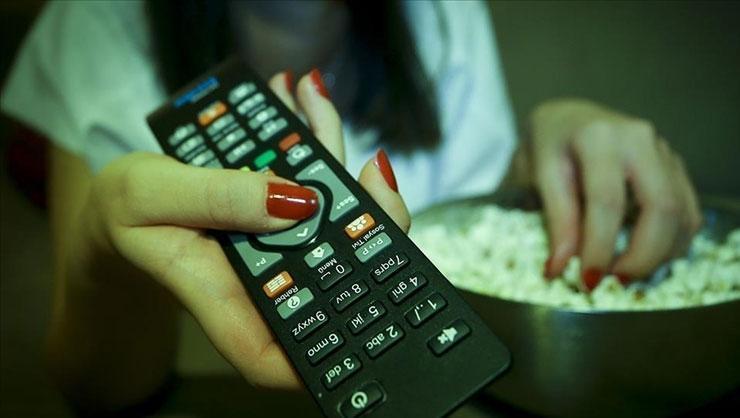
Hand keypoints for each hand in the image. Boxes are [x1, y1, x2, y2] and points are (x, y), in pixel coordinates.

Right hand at [81, 70, 408, 388]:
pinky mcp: (281, 217)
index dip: (335, 340)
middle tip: (373, 171)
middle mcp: (265, 281)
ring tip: (318, 105)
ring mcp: (279, 248)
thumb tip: (293, 201)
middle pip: (335, 274)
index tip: (374, 294)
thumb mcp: (148, 198)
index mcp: (226, 302)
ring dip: (334, 159)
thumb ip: (215, 199)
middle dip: (366, 220)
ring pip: (331, 217)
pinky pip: (309, 183)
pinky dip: (310, 139)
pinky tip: (303, 100)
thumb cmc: (123, 212)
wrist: (122, 200)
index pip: (283, 354)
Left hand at [529, 98, 700, 289]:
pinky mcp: (675, 166)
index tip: (587, 280)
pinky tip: (645, 259)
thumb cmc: (547, 148)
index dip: (599, 247)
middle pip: (661, 207)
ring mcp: (663, 151)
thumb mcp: (536, 177)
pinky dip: (672, 244)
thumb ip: (554, 220)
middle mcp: (638, 138)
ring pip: (681, 213)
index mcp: (598, 137)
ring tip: (626, 275)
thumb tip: (559, 269)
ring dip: (659, 255)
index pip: (607, 201)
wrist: (565, 119)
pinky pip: (688, 212)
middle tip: (615, 282)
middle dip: (642, 255)